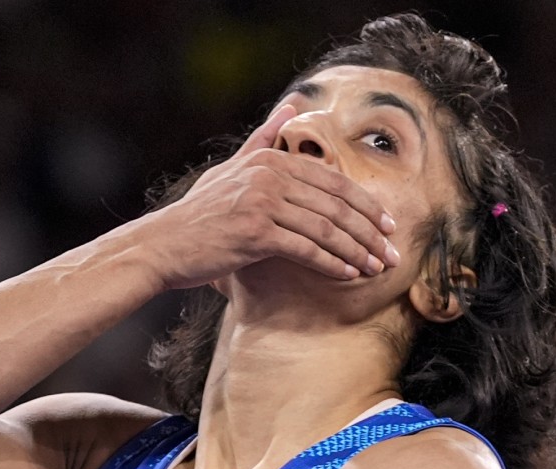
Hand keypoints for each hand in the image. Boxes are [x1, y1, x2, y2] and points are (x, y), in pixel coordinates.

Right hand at [147, 105, 400, 289]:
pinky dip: (334, 263)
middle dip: (370, 231)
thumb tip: (291, 106)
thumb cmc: (199, 215)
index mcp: (269, 159)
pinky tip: (350, 275)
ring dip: (358, 250)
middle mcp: (268, 174)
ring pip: (327, 228)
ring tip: (378, 268)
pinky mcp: (255, 232)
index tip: (387, 226)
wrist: (162, 245)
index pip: (333, 180)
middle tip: (393, 253)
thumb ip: (263, 139)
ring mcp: (262, 202)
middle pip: (336, 204)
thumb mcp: (230, 169)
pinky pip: (307, 249)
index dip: (365, 205)